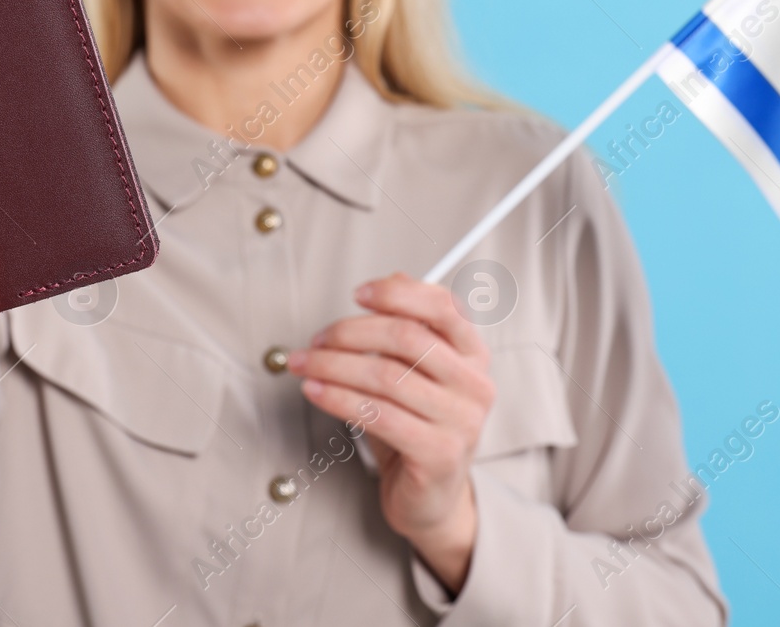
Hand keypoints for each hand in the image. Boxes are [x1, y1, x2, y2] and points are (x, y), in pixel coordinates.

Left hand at [289, 272, 494, 593]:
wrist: (431, 499)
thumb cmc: (417, 427)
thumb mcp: (415, 373)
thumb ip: (408, 327)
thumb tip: (389, 280)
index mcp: (474, 355)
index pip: (443, 307)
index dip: (396, 294)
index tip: (357, 294)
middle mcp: (475, 384)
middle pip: (406, 338)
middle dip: (350, 332)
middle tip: (316, 339)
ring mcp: (461, 421)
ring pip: (386, 376)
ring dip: (334, 366)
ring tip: (305, 364)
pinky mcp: (439, 454)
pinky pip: (378, 415)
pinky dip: (338, 399)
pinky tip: (315, 392)